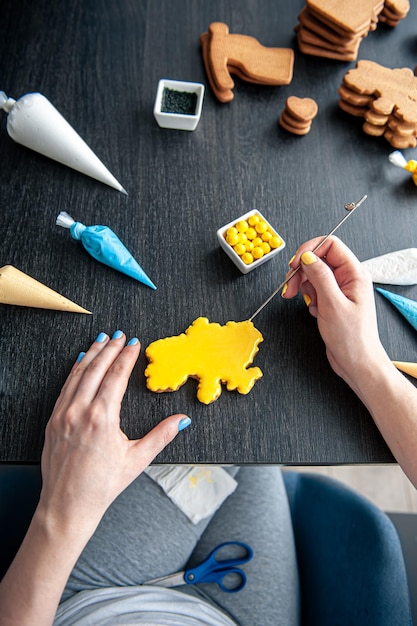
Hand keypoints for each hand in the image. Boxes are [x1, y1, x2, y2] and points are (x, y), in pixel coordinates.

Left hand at [38, 331, 189, 539]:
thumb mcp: (137, 460)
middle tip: (120, 335)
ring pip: (78, 374)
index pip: (116, 376)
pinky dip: (75, 371)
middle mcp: (80, 412)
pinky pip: (65, 387)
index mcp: (102, 419)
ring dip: (91, 354)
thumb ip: (161, 436)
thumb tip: (182, 421)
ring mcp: (63, 415)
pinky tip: (81, 362)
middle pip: (96, 369)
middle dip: (109, 348)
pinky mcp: (53, 420)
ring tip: (101, 340)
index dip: (126, 357)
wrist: (68, 505)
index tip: (134, 344)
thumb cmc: (102, 486)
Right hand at [282, 236, 388, 385]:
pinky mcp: (332, 301)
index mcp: (354, 274)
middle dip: (301, 271)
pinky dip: (308, 297)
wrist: (356, 362)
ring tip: (298, 299)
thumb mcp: (332, 304)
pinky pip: (314, 290)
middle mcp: (348, 279)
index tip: (295, 264)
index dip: (310, 250)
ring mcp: (340, 290)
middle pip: (318, 259)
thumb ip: (320, 277)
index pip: (330, 245)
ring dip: (302, 285)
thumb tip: (308, 257)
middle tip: (289, 286)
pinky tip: (312, 310)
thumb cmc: (352, 338)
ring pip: (313, 275)